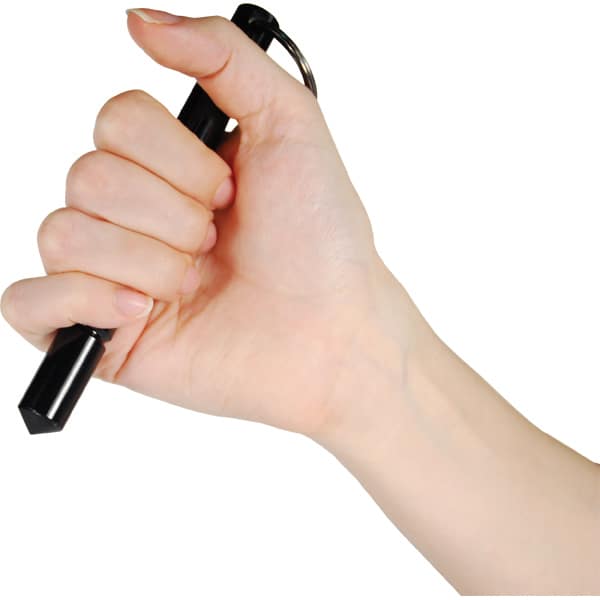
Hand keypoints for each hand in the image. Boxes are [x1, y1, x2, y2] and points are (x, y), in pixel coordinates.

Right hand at [1, 10, 396, 436]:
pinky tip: (143, 312)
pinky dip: (82, 301)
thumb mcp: (290, 124)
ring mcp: (113, 275)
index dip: (178, 160)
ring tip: (197, 284)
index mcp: (170, 167)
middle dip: (173, 214)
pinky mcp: (100, 334)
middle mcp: (136, 215)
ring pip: (64, 233)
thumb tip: (137, 19)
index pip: (115, 121)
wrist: (330, 333)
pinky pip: (28, 303)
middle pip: (88, 176)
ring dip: (149, 260)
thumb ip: (223, 56)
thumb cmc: (321, 240)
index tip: (232, 194)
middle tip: (219, 244)